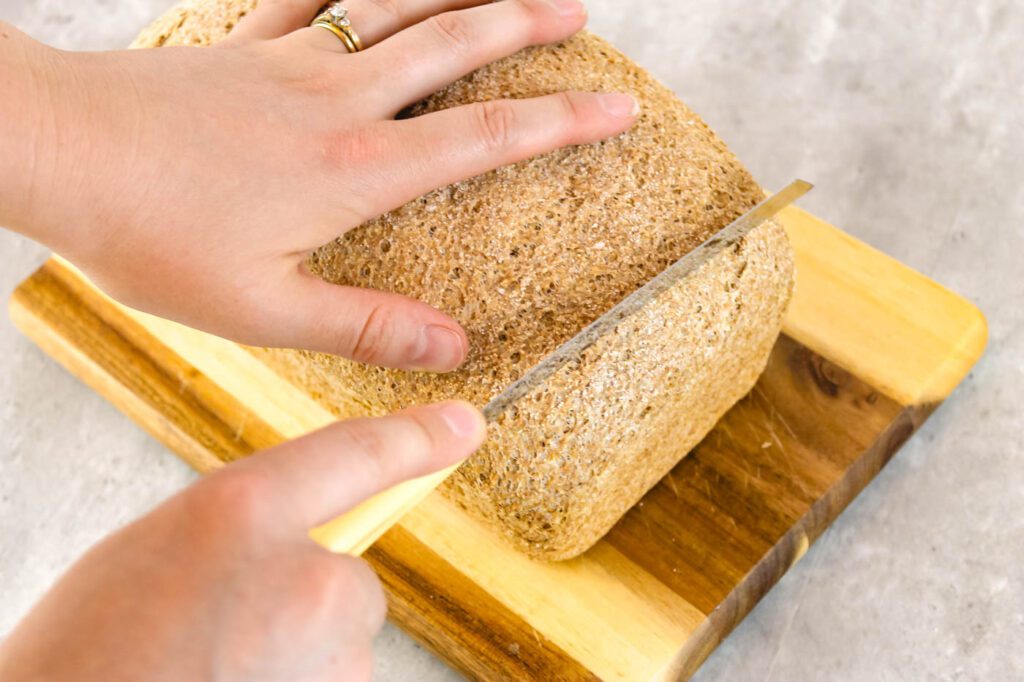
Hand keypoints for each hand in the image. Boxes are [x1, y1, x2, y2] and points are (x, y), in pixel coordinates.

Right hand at [0, 401, 486, 681]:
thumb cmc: (94, 655)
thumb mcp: (156, 552)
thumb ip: (241, 529)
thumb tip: (301, 544)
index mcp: (242, 514)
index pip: (355, 454)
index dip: (413, 436)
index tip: (463, 425)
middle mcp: (307, 575)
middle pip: (344, 575)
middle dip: (302, 595)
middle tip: (221, 624)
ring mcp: (333, 649)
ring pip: (333, 637)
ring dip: (292, 649)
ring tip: (213, 665)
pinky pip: (329, 677)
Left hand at [1, 0, 636, 370]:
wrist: (55, 155)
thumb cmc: (154, 237)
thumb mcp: (264, 309)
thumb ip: (366, 326)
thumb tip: (454, 351)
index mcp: (354, 172)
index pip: (484, 139)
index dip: (561, 122)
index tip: (619, 107)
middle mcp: (337, 103)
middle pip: (454, 48)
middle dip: (525, 27)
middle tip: (579, 14)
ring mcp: (290, 64)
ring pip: (396, 9)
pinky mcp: (244, 46)